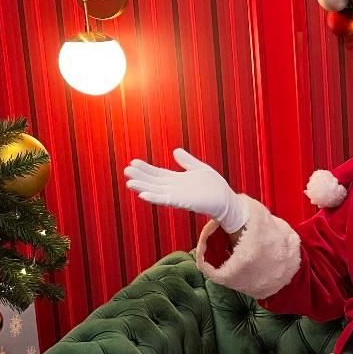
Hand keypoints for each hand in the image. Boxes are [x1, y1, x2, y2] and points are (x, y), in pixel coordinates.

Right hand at [124, 148, 248, 232]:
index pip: (157, 174)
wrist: (226, 200)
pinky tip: (143, 195)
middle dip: (140, 177)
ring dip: (143, 187)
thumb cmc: (214, 187)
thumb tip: (175, 150)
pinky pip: (166, 200)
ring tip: (129, 183)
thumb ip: (187, 161)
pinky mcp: (183, 202)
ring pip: (156, 191)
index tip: (132, 162)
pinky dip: (154, 197)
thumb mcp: (199, 168)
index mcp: (177, 180)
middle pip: (153, 182)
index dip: (145, 169)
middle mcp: (174, 188)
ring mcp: (178, 196)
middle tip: (125, 171)